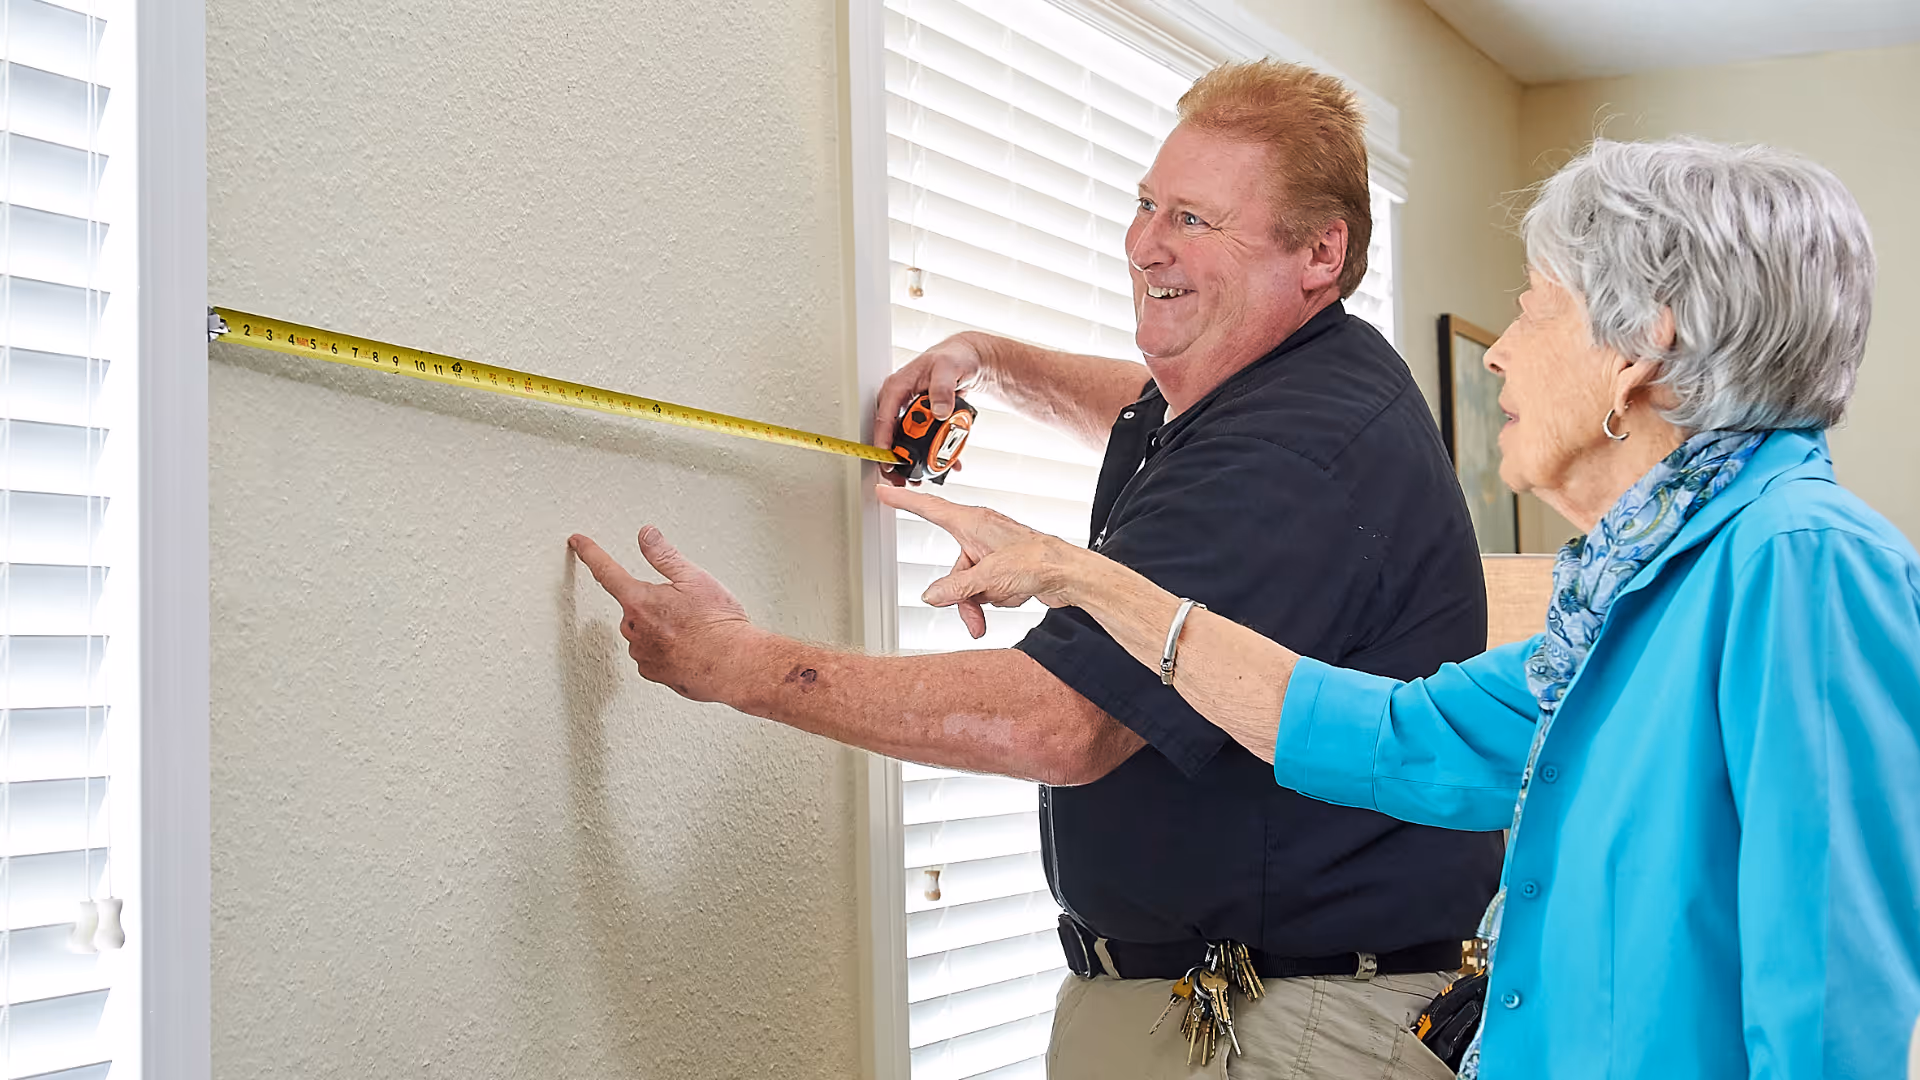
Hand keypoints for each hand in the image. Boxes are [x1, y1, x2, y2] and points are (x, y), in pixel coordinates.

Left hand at [569, 526, 757, 701]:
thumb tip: (645, 534)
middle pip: (633, 607)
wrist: (734, 665)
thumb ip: (664, 555)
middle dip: (654, 603)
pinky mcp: (652, 673)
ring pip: (643, 632)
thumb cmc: (718, 623)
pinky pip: (651, 655)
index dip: (591, 552)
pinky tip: (689, 649)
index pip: (606, 570)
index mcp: (640, 600)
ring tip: (694, 631)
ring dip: (660, 628)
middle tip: (687, 607)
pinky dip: (666, 649)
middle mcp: (634, 628)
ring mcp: (641, 653)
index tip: (578, 542)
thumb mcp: (694, 578)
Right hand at [872, 333, 993, 484]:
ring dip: (911, 461)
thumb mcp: (948, 368)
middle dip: (895, 459)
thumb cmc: (954, 357)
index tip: (888, 460)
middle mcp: (899, 401)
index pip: (883, 417)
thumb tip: (937, 411)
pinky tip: (944, 464)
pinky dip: (931, 453)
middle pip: (889, 435)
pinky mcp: (921, 419)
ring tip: (920, 477)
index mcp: (897, 387)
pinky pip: (920, 439)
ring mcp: (909, 411)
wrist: (969, 359)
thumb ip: (942, 388)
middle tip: (902, 477)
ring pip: (904, 441)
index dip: (883, 441)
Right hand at [877, 485, 1080, 635]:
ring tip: (1003, 600)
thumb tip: (932, 596)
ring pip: (969, 585)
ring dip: (981, 601)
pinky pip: (986, 589)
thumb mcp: (988, 577)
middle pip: (953, 570)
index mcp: (972, 522)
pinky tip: (1015, 594)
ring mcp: (992, 552)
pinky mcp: (1004, 568)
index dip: (905, 500)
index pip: (929, 508)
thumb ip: (956, 588)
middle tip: (973, 615)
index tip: (885, 490)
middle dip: (963, 595)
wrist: (1067, 573)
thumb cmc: (1036, 559)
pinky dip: (997, 597)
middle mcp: (980, 534)